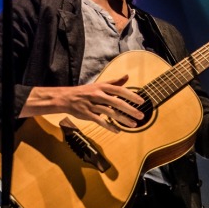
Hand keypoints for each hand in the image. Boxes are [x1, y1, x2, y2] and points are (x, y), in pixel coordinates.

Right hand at [25, 74, 144, 131]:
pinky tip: (117, 131)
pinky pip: (100, 121)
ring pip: (110, 113)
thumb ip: (114, 82)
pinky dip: (109, 126)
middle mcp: (98, 95)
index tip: (141, 101)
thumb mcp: (99, 85)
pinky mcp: (87, 114)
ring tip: (133, 125)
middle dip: (130, 109)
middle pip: (116, 102)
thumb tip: (127, 76)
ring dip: (123, 119)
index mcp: (102, 87)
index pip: (119, 90)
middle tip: (141, 115)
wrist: (66, 98)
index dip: (131, 95)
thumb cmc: (86, 91)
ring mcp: (92, 105)